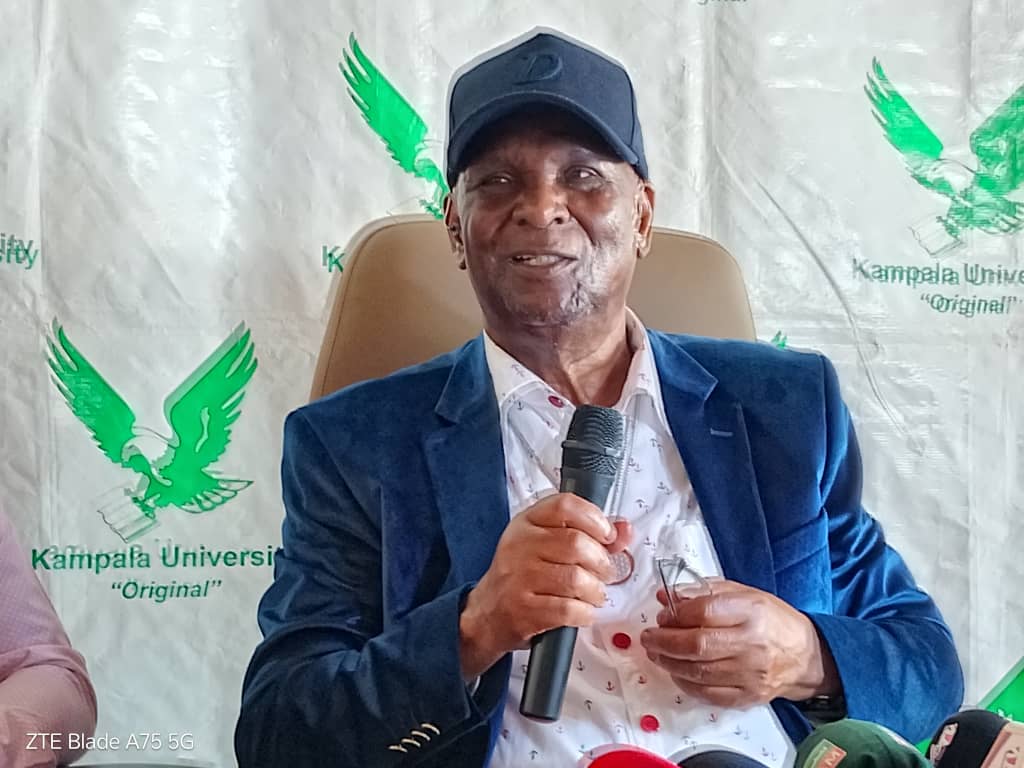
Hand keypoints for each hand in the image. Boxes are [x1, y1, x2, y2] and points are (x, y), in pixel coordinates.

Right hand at [458, 493, 632, 679]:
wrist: (487, 613)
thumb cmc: (522, 576)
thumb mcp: (547, 545)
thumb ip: (589, 535)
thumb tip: (625, 530)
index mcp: (527, 522)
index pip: (565, 505)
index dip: (595, 519)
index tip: (607, 535)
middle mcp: (520, 545)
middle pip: (577, 544)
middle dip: (601, 562)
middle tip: (604, 572)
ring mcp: (519, 577)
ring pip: (576, 578)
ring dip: (595, 591)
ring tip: (593, 594)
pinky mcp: (523, 609)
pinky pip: (568, 609)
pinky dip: (584, 613)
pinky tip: (581, 611)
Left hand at [639, 580, 838, 707]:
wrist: (804, 656)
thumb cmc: (771, 620)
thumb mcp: (743, 593)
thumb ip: (703, 592)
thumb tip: (667, 596)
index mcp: (751, 611)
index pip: (705, 611)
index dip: (676, 614)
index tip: (663, 615)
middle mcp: (752, 644)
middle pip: (697, 645)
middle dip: (664, 642)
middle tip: (649, 637)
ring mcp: (750, 674)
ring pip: (698, 672)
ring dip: (669, 663)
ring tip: (656, 653)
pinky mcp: (748, 696)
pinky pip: (707, 694)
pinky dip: (685, 683)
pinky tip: (676, 671)